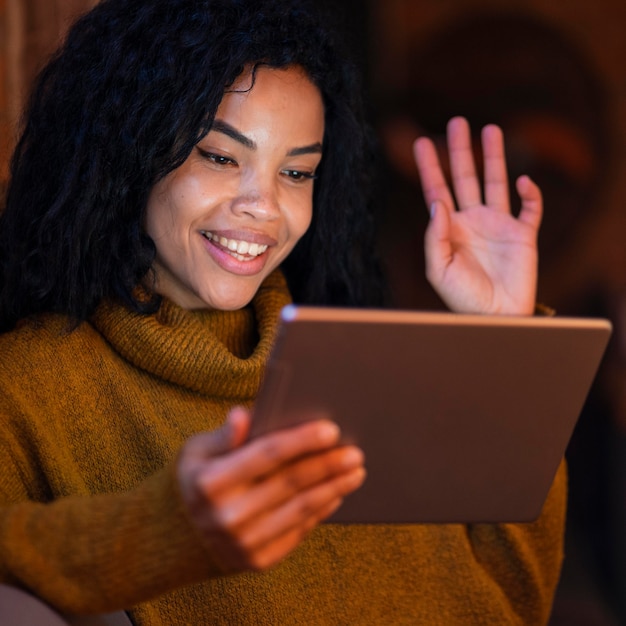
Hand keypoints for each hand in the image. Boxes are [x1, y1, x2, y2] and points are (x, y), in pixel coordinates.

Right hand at [177, 407, 364, 571]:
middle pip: (291, 482)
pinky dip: (321, 511)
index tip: (332, 429)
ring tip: (356, 471)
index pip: (266, 455)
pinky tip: (336, 494)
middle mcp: (227, 516)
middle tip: (355, 451)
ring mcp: (243, 543)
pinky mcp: (257, 561)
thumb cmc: (194, 481)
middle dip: (328, 465)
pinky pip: (298, 532)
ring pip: (301, 509)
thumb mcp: (196, 452)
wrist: (176, 539)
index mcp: (211, 482)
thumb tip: (242, 414)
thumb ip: (223, 435)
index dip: (302, 441)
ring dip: (334, 488)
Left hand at [413, 116, 541, 314]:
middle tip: (457, 122)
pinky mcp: (523, 235)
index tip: (420, 143)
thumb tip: (437, 204)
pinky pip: (530, 208)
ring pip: (496, 183)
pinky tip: (524, 183)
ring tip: (490, 130)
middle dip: (461, 151)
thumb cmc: (462, 298)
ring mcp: (498, 225)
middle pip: (465, 178)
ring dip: (494, 158)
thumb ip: (435, 237)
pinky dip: (530, 194)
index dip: (429, 168)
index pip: (437, 191)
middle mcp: (472, 221)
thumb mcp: (439, 270)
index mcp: (450, 229)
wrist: (495, 317)